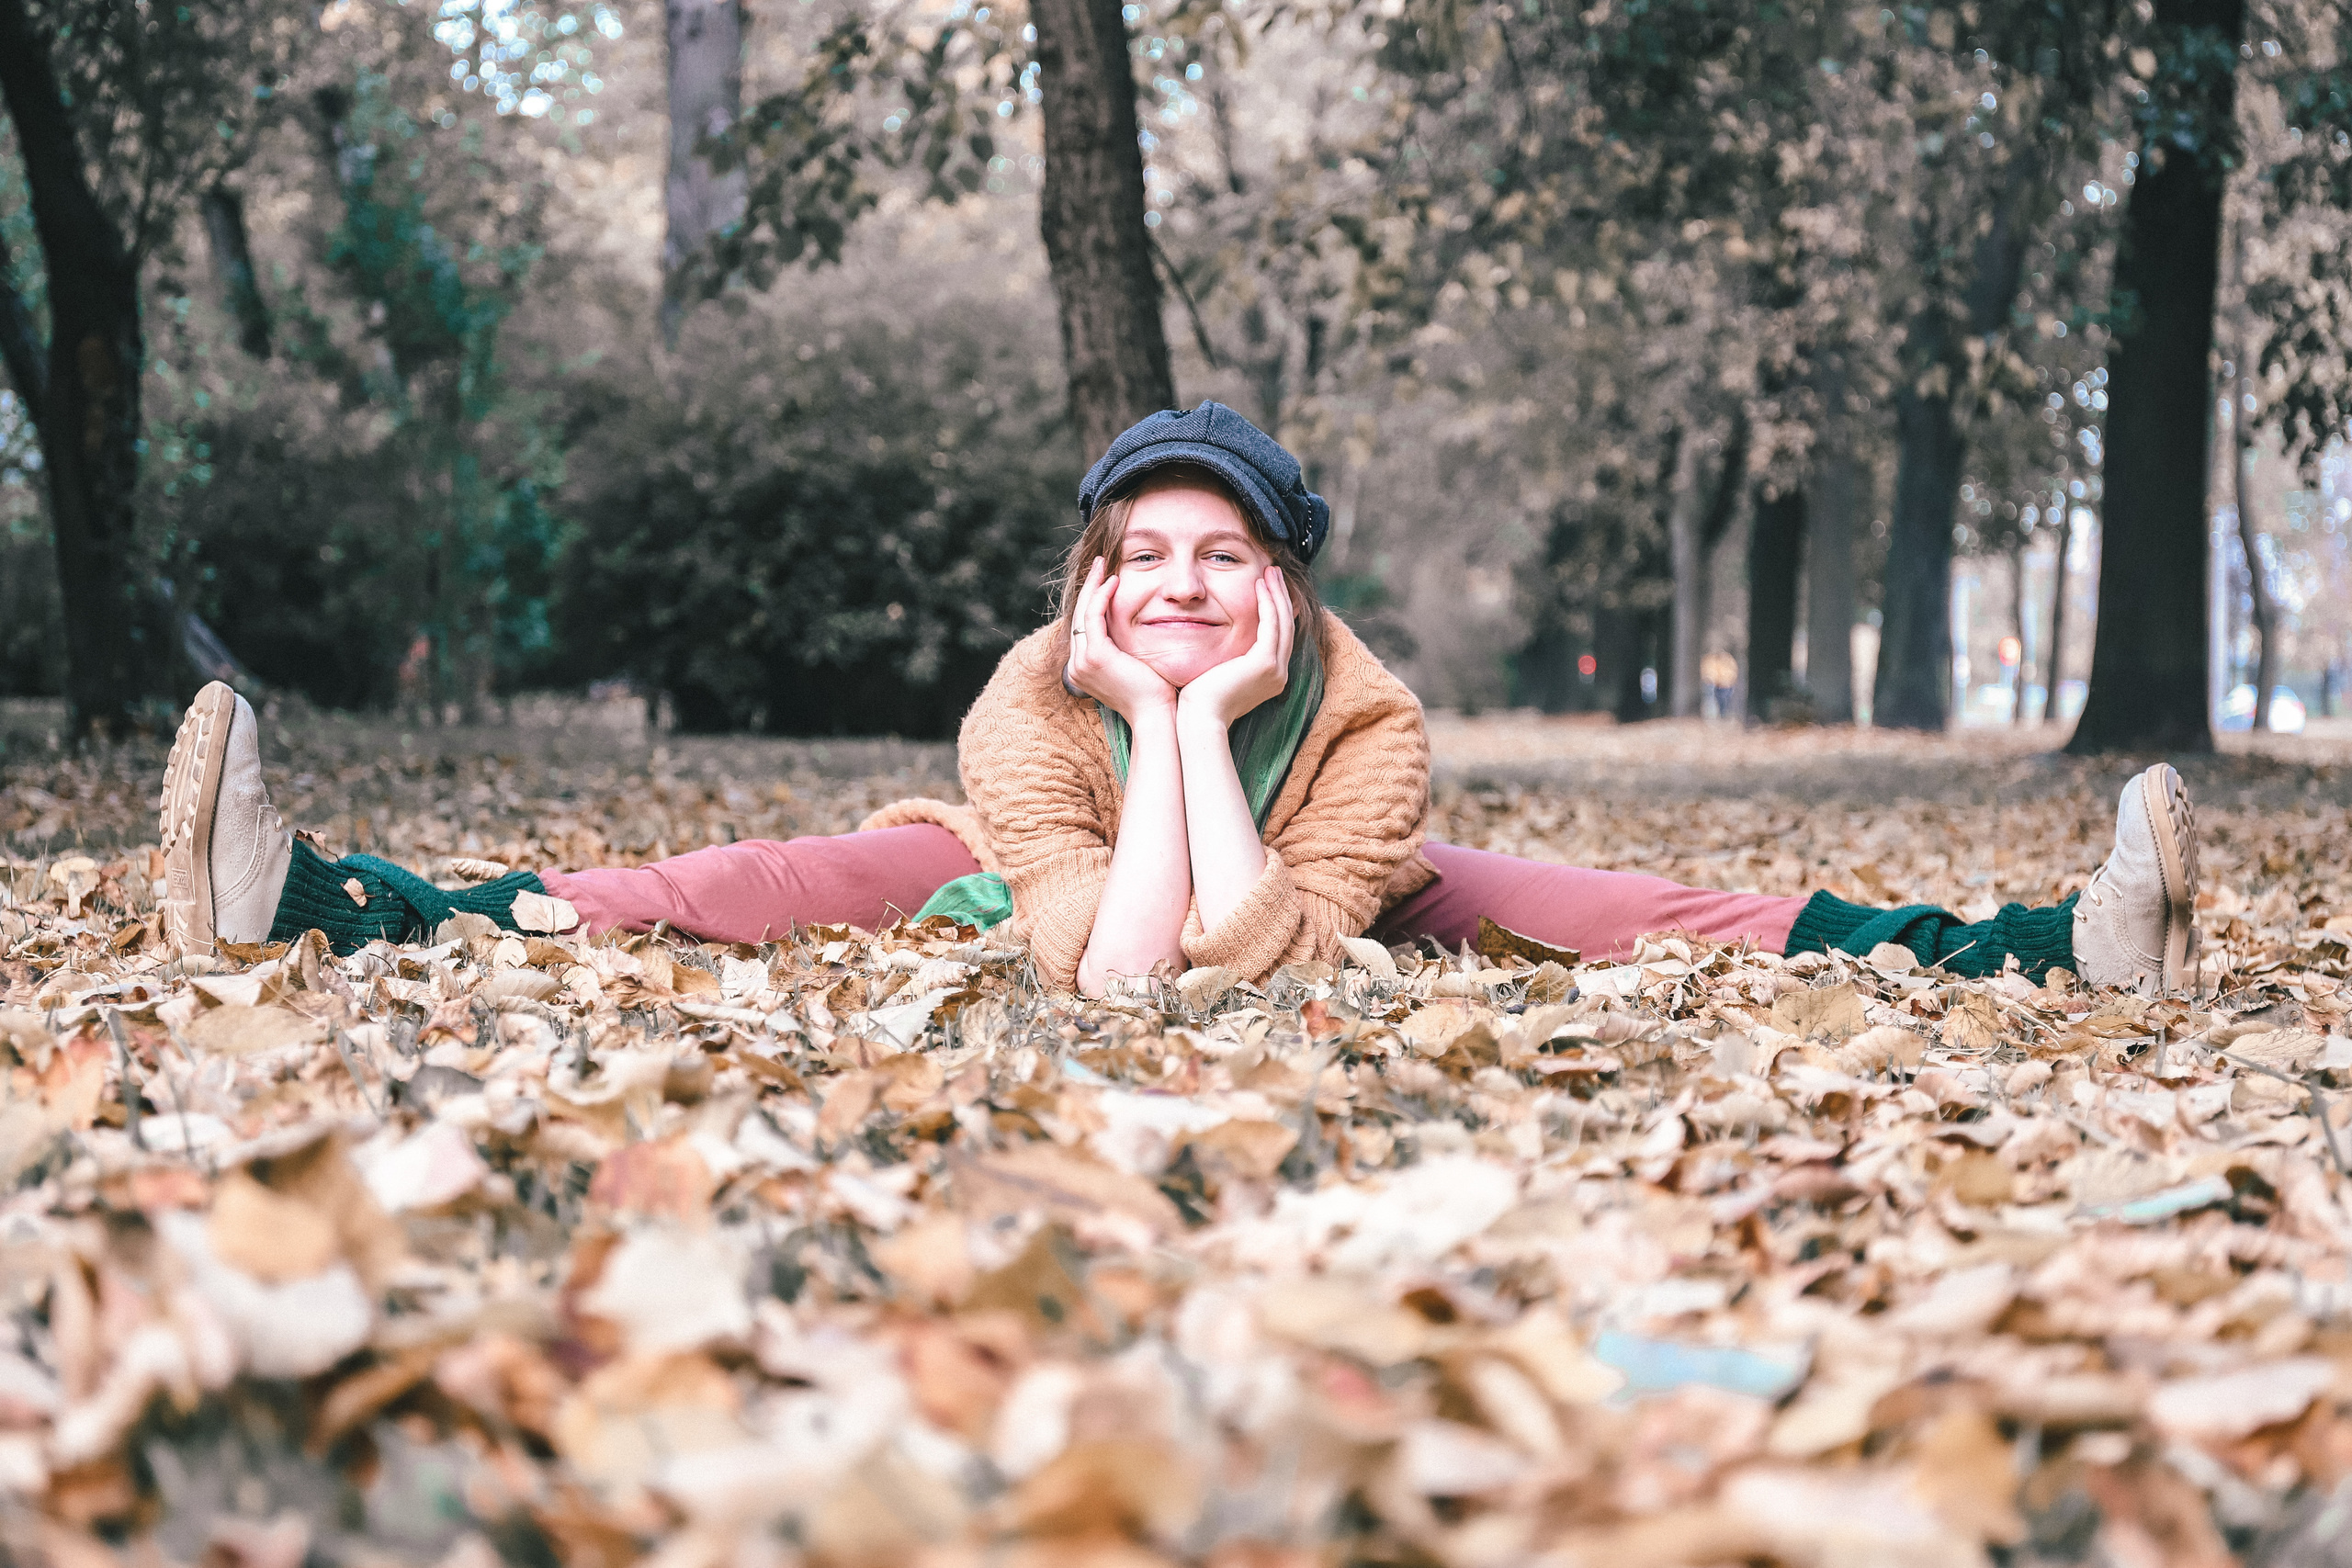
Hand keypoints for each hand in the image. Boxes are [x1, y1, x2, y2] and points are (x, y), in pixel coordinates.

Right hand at [1065, 556, 1177, 721]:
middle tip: (1100, 563)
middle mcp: (1078, 666)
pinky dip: (1102, 596)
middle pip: (1079, 616)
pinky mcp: (1096, 656)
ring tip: (1104, 564)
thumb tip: (1137, 633)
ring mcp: (1083, 662)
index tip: (1105, 579)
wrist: (1157, 716)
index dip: (1092, 600)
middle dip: (1089, 587)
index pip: (1085, 627)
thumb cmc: (1155, 696)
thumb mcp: (1136, 668)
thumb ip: (1128, 651)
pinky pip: (1094, 617)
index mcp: (1085, 669)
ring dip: (1094, 585)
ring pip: (1084, 613)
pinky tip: (1114, 581)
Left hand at [1176, 566, 1293, 729]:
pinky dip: (1267, 603)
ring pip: (1282, 622)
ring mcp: (1275, 670)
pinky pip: (1270, 625)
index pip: (1278, 636)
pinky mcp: (1265, 663)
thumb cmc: (1200, 700)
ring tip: (1269, 571)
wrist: (1199, 719)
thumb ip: (1228, 659)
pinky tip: (1259, 585)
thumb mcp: (1220, 673)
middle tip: (1273, 571)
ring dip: (1276, 593)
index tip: (1267, 586)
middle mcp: (1278, 674)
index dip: (1276, 609)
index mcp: (1270, 677)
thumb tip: (1221, 646)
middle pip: (1286, 626)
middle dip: (1280, 596)